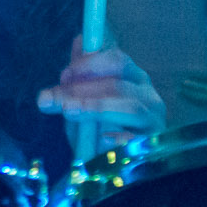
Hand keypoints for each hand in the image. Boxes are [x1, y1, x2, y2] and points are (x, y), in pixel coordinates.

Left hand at [37, 37, 165, 147]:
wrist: (116, 167)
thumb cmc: (102, 129)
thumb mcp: (86, 101)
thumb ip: (82, 76)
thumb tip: (79, 40)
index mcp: (133, 78)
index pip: (117, 61)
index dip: (90, 64)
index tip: (64, 74)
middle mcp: (148, 95)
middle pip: (118, 85)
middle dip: (82, 90)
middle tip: (53, 99)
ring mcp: (154, 120)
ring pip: (130, 107)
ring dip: (97, 107)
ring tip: (70, 111)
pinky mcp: (154, 145)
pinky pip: (138, 138)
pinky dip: (119, 138)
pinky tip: (101, 139)